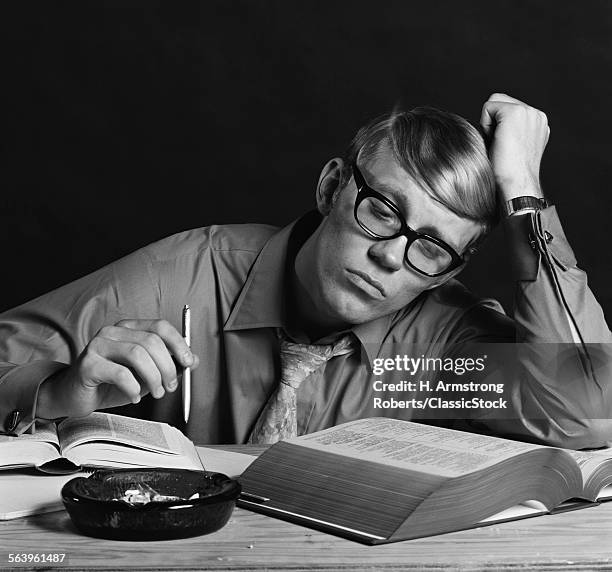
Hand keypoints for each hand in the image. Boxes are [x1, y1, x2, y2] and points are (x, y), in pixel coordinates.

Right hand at [37, 319, 199, 418]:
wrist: (74, 396)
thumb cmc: (111, 383)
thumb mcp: (146, 374)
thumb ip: (169, 364)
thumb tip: (193, 361)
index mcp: (129, 328)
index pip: (160, 326)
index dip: (178, 343)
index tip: (188, 363)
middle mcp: (113, 332)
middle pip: (151, 342)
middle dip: (167, 367)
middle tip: (170, 387)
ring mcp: (98, 345)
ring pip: (137, 355)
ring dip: (153, 378)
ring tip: (155, 393)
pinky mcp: (88, 364)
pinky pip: (120, 373)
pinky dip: (133, 388)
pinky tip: (135, 397)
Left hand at [480, 93, 549, 200]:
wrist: (517, 186)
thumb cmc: (510, 176)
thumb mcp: (512, 149)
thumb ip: (508, 133)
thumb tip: (489, 129)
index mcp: (538, 124)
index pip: (509, 109)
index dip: (497, 126)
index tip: (502, 147)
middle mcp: (537, 115)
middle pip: (501, 100)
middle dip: (493, 121)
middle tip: (498, 146)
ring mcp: (529, 112)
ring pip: (495, 102)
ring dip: (489, 123)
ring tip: (497, 144)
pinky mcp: (516, 112)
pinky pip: (488, 107)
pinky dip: (485, 124)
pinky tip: (494, 141)